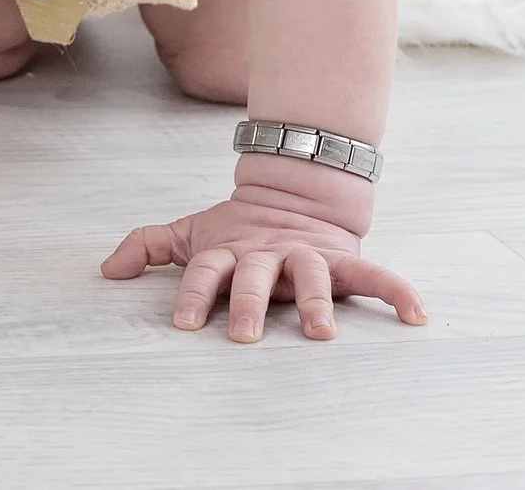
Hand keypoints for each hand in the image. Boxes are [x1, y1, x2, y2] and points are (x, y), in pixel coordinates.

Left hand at [102, 195, 429, 341]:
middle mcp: (268, 253)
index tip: (184, 325)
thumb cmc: (238, 228)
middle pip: (257, 276)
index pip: (206, 270)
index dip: (193, 294)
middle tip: (245, 335)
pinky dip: (397, 292)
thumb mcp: (191, 231)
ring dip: (318, 302)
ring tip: (321, 333)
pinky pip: (375, 275)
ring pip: (313, 275)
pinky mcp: (343, 258)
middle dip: (251, 304)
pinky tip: (416, 315)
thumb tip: (107, 270)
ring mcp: (307, 255)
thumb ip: (149, 246)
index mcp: (230, 250)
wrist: (295, 188)